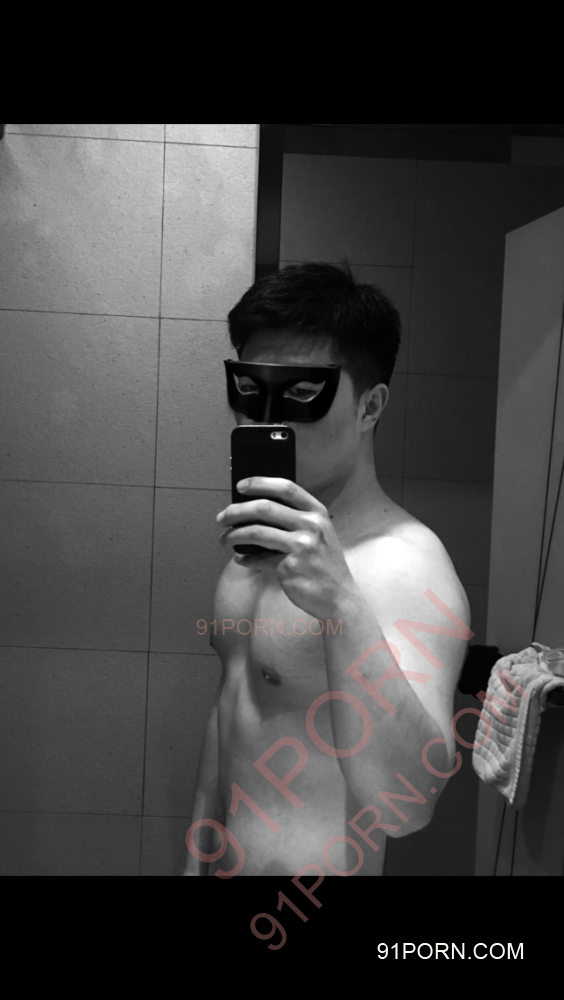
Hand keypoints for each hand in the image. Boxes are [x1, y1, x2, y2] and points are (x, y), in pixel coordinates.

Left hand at [217, 478, 356, 619]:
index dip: (260, 483)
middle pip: (264, 508)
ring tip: (224, 539)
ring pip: (256, 532)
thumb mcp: (319, 533)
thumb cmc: (323, 563)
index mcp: (317, 512)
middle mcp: (311, 526)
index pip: (286, 488)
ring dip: (233, 535)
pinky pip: (259, 559)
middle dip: (236, 511)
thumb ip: (296, 519)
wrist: (338, 596)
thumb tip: (254, 511)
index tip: (240, 486)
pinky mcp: (290, 567)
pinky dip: (245, 559)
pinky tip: (240, 559)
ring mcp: (302, 547)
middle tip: (222, 517)